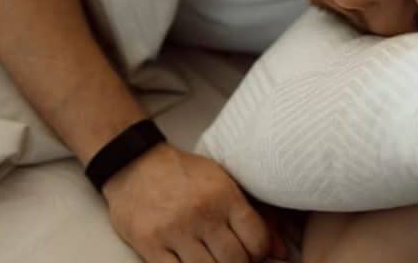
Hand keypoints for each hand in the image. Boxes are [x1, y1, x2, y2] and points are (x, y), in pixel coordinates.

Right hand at [102, 142, 286, 261]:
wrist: (134, 164)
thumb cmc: (184, 175)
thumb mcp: (222, 183)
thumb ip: (254, 216)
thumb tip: (283, 253)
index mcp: (224, 196)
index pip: (256, 241)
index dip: (258, 253)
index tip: (250, 252)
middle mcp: (202, 214)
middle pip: (234, 261)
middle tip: (231, 258)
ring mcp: (174, 231)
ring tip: (211, 258)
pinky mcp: (150, 244)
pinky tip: (190, 262)